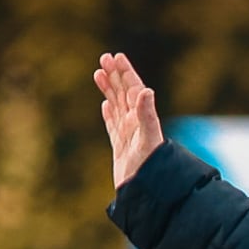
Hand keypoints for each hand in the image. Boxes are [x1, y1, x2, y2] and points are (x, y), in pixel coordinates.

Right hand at [94, 53, 163, 187]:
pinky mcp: (120, 147)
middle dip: (115, 75)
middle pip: (124, 93)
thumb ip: (146, 114)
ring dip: (109, 89)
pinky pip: (113, 125)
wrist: (145, 191)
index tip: (116, 57)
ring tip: (99, 74)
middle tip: (104, 58)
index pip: (134, 89)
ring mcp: (128, 135)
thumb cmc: (150, 166)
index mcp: (142, 117)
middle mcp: (136, 123)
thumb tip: (145, 89)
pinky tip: (106, 106)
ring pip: (117, 106)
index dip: (126, 72)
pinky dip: (109, 113)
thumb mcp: (148, 138)